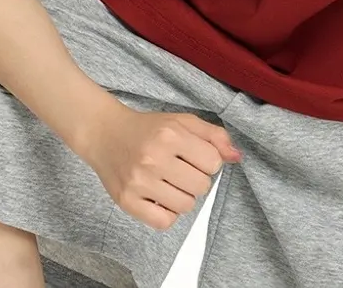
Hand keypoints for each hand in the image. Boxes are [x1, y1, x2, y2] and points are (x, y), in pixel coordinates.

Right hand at [81, 100, 241, 230]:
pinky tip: (160, 197)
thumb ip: (213, 136)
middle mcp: (154, 158)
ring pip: (185, 206)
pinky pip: (164, 222)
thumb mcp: (182, 121)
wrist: (105, 133)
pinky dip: (167, 213)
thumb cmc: (148, 128)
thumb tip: (237, 157)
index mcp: (170, 134)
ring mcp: (139, 181)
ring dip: (183, 196)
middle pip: (201, 186)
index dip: (208, 160)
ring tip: (170, 182)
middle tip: (180, 169)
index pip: (213, 162)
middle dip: (196, 178)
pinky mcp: (127, 201)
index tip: (194, 156)